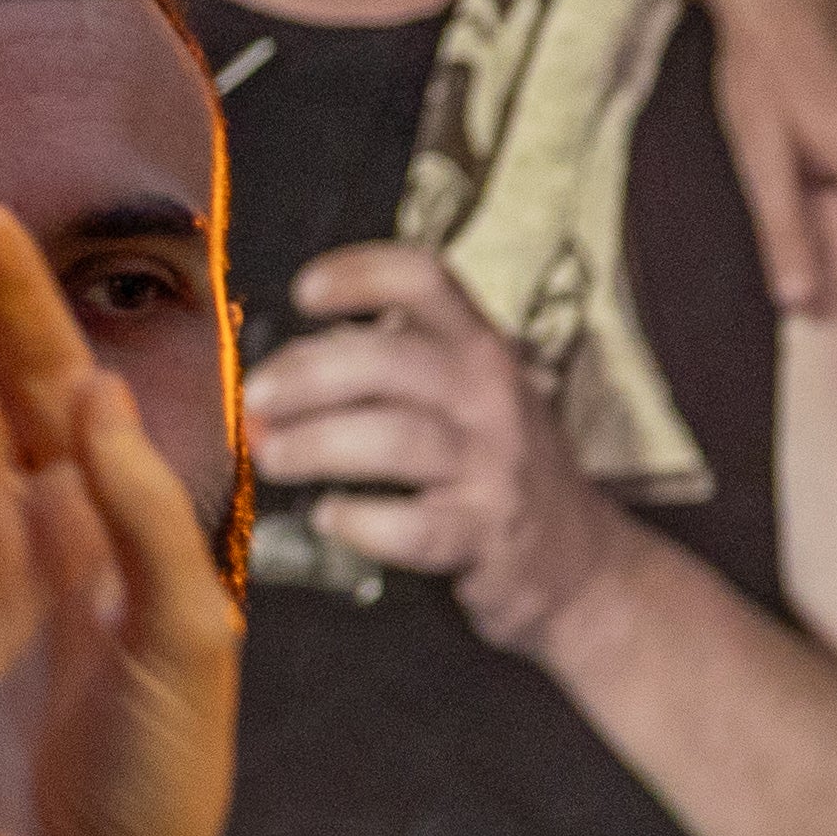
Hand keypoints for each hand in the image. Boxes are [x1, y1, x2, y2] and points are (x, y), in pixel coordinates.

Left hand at [245, 243, 623, 652]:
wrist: (578, 560)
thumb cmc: (490, 464)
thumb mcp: (461, 395)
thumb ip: (386, 368)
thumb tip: (278, 365)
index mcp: (478, 348)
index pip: (425, 281)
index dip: (359, 274)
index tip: (304, 293)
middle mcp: (491, 396)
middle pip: (390, 361)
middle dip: (307, 376)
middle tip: (258, 400)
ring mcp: (494, 466)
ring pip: (393, 440)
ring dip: (316, 446)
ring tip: (274, 456)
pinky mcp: (485, 535)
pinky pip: (411, 527)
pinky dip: (358, 521)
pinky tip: (328, 516)